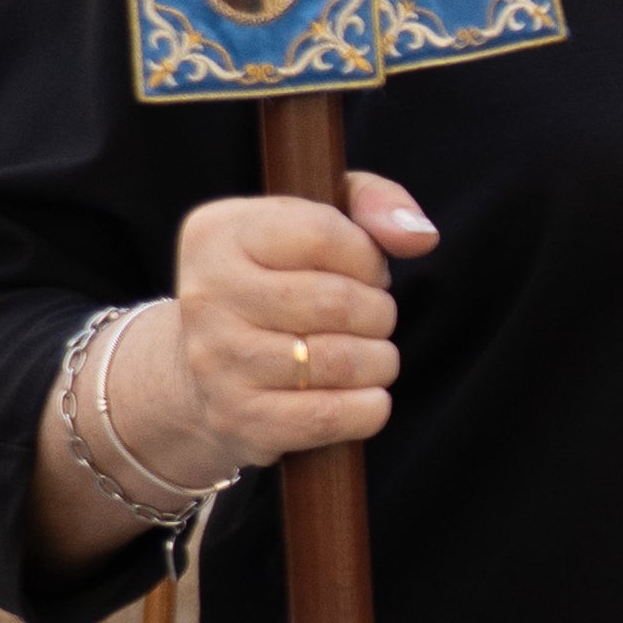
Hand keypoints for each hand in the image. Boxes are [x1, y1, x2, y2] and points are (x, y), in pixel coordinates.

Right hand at [152, 171, 438, 468]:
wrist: (201, 374)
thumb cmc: (278, 284)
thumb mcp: (313, 220)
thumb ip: (373, 203)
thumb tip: (420, 236)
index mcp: (219, 233)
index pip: (322, 234)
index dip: (367, 258)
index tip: (365, 273)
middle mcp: (208, 295)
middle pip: (337, 303)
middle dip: (378, 312)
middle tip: (372, 318)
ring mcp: (217, 362)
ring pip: (342, 362)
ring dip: (380, 361)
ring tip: (371, 355)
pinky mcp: (238, 419)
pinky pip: (331, 416)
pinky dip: (369, 408)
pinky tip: (366, 395)